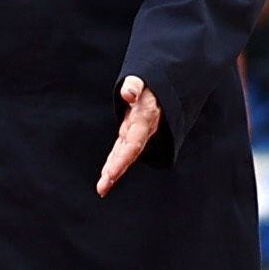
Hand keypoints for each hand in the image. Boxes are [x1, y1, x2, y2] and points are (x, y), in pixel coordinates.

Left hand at [97, 76, 162, 195]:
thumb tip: (128, 93)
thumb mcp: (144, 80)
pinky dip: (115, 162)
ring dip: (113, 171)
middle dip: (115, 171)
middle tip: (102, 189)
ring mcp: (136, 131)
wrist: (166, 86)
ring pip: (124, 154)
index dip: (121, 160)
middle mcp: (141, 129)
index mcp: (143, 119)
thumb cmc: (153, 83)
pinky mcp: (132, 131)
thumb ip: (135, 85)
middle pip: (127, 153)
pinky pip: (122, 149)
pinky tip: (107, 176)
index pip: (132, 143)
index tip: (110, 174)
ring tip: (102, 188)